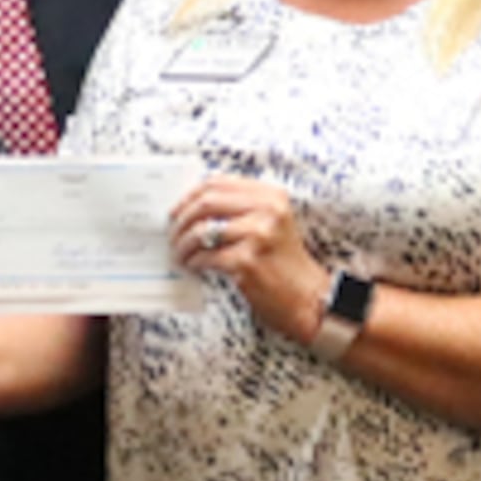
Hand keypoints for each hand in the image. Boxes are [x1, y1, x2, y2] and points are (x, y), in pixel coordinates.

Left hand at [173, 175, 327, 345]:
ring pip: (202, 231)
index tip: (177, 210)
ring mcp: (258, 235)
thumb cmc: (283, 262)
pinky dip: (195, 262)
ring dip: (184, 244)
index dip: (190, 195)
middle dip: (182, 219)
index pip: (218, 183)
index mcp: (271, 196)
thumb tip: (192, 204)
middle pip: (207, 202)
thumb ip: (240, 208)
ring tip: (180, 253)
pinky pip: (207, 257)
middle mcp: (268, 210)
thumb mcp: (271, 223)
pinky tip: (195, 266)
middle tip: (172, 233)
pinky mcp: (248, 261)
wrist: (307, 297)